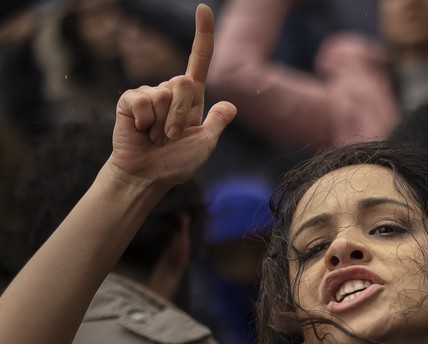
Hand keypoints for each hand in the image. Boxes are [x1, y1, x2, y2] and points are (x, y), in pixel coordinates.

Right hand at [107, 4, 235, 188]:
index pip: (199, 60)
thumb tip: (230, 106)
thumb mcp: (204, 144)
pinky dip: (145, 121)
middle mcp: (170, 91)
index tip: (203, 9)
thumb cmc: (175, 163)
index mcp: (191, 98)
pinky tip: (141, 131)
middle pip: (184, 81)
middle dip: (181, 114)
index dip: (203, 35)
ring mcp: (149, 94)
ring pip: (164, 93)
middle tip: (172, 137)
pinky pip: (143, 100)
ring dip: (163, 123)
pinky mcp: (130, 100)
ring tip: (156, 138)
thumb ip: (216, 124)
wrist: (147, 176)